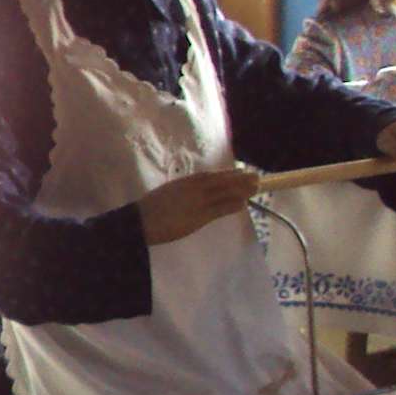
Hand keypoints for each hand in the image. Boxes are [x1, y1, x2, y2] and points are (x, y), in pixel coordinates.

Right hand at [136, 166, 262, 244]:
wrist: (138, 222)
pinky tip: (244, 203)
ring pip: (224, 193)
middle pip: (220, 182)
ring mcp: (196, 202)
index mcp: (182, 183)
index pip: (209, 176)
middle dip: (239, 179)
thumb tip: (190, 195)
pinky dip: (232, 205)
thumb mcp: (165, 195)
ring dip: (241, 189)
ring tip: (256, 186)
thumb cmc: (147, 211)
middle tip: (256, 177)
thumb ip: (180, 193)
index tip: (239, 172)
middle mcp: (192, 189)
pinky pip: (219, 209)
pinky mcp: (198, 217)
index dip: (226, 174)